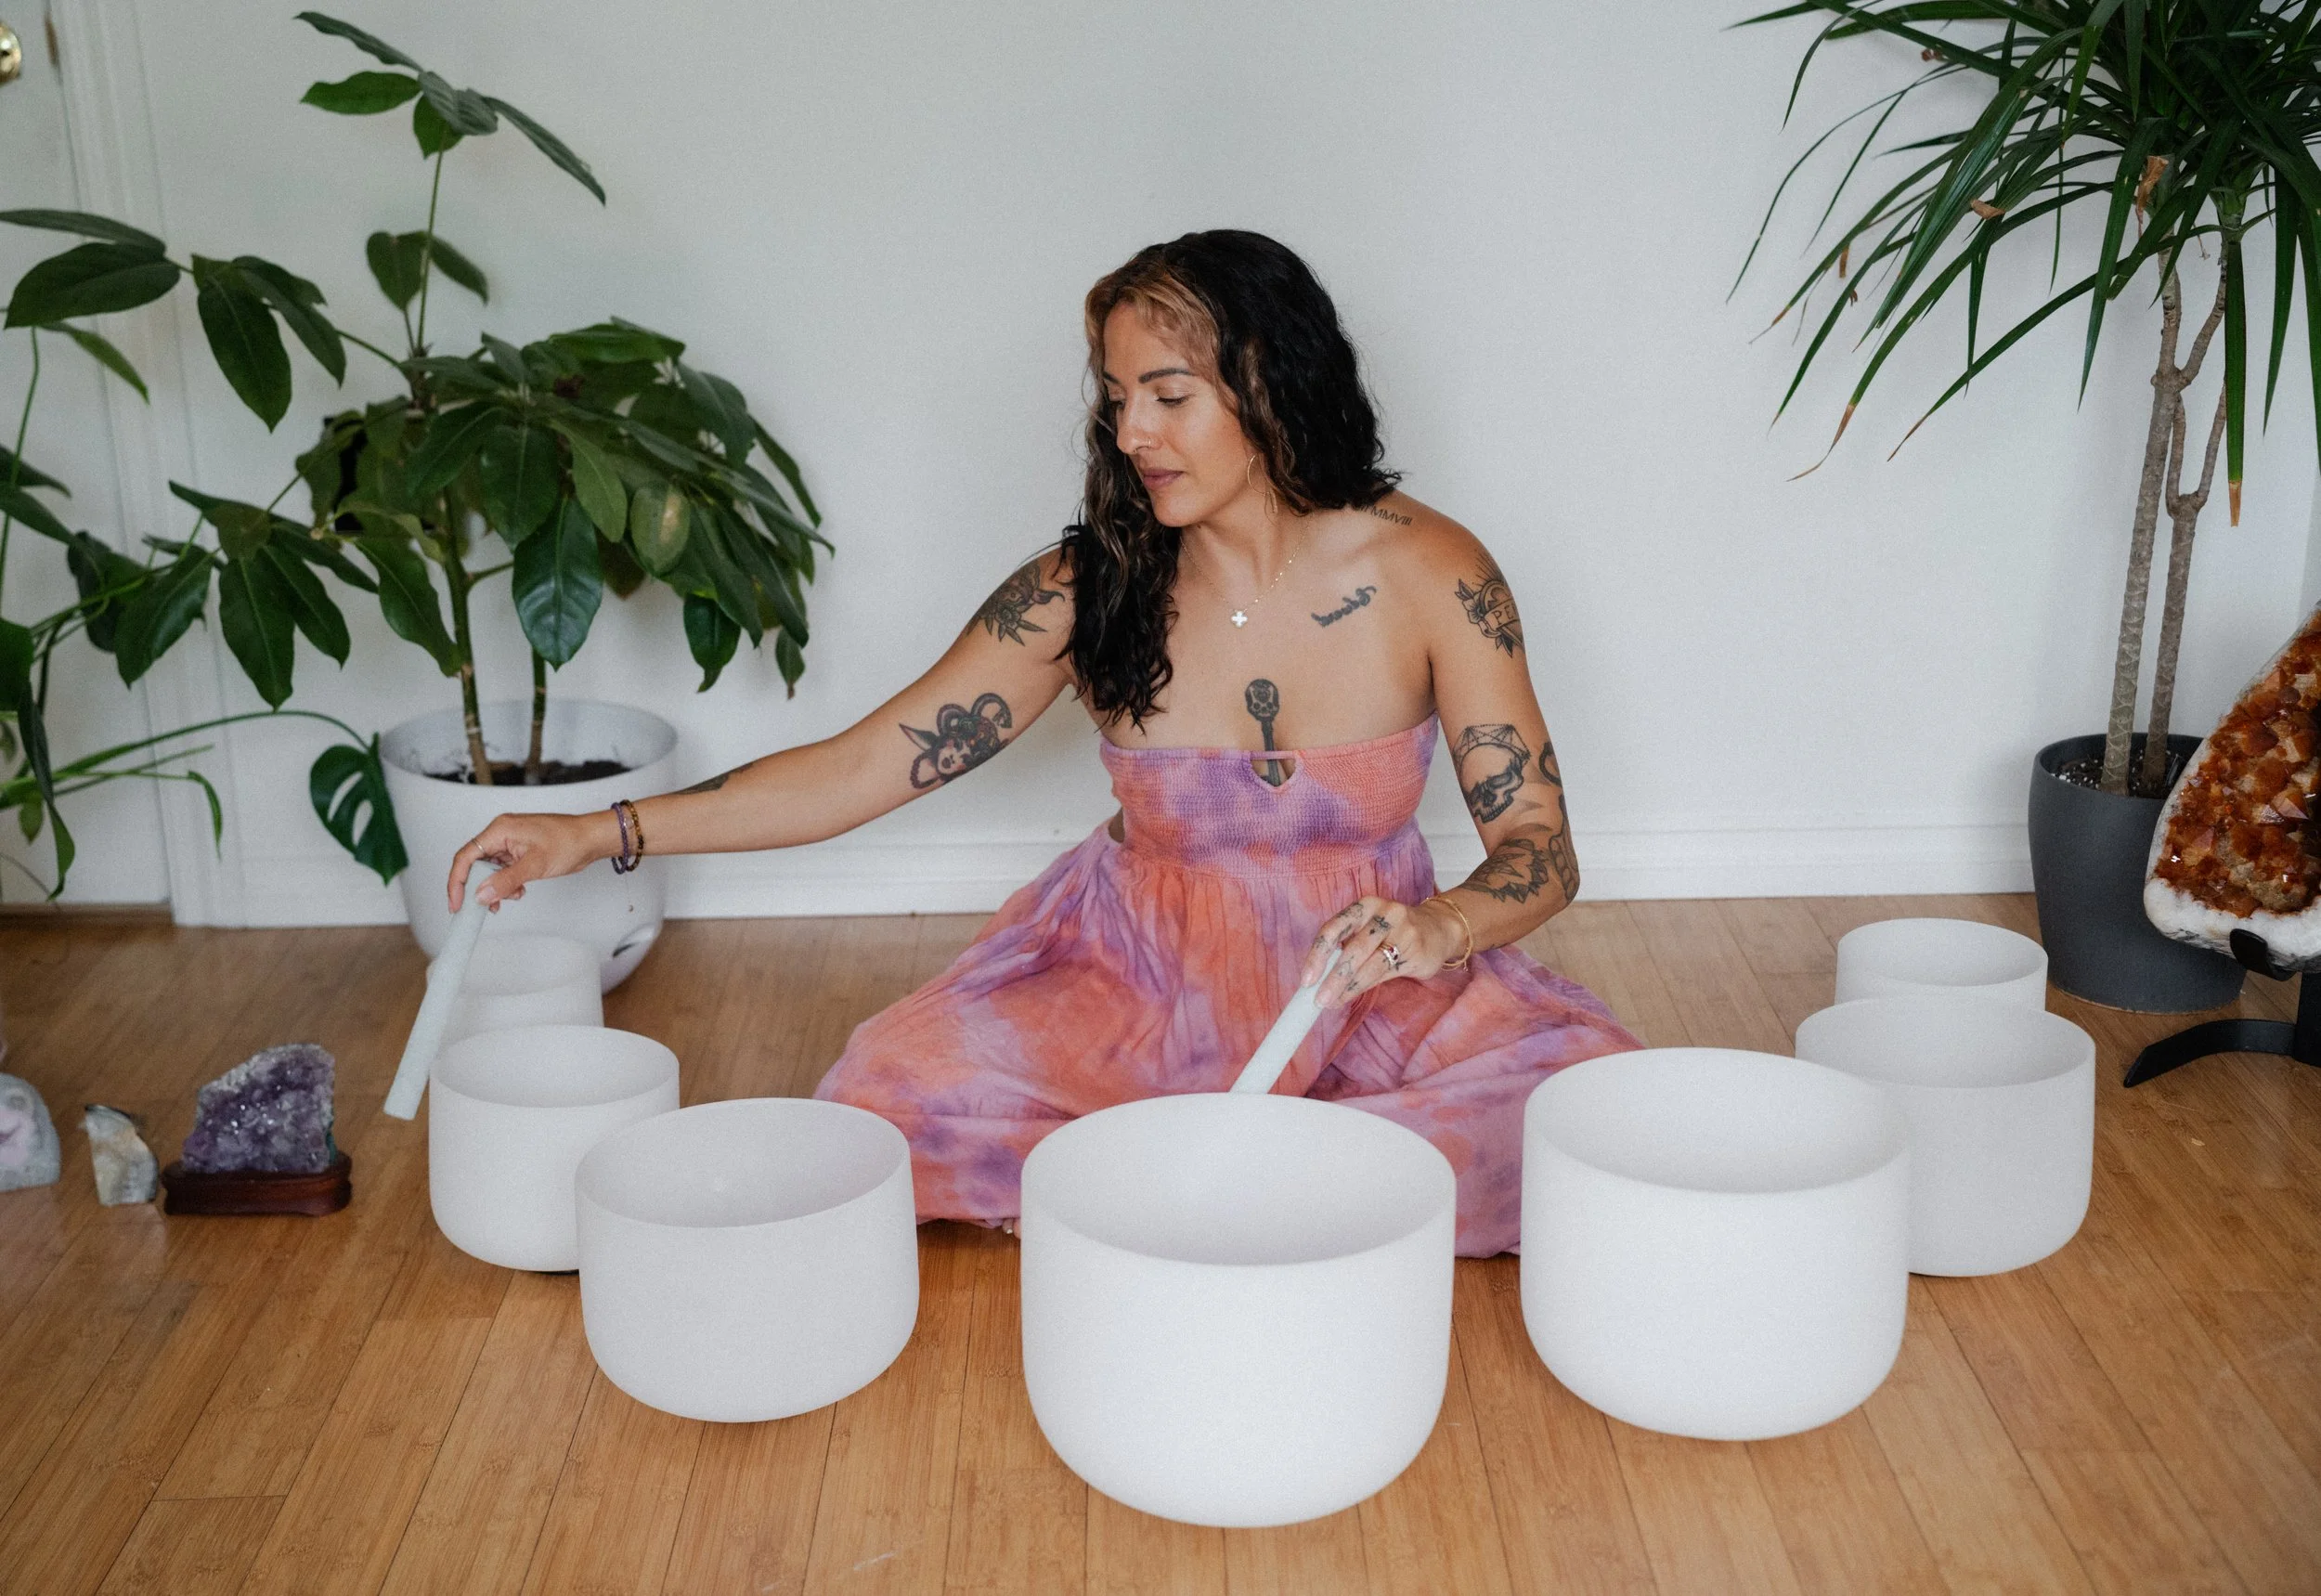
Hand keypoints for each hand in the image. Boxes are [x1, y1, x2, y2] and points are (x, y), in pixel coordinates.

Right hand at [448, 811, 611, 912]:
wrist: (591, 839)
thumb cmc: (569, 842)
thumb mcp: (535, 865)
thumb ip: (506, 881)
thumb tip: (481, 895)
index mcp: (499, 829)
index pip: (466, 856)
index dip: (457, 882)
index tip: (457, 904)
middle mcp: (501, 834)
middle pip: (475, 864)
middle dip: (479, 887)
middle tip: (485, 906)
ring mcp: (510, 842)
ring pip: (490, 870)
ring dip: (496, 888)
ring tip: (510, 897)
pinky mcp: (519, 852)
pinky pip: (503, 871)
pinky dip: (507, 884)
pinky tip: (519, 891)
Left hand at [1299, 895, 1462, 1007]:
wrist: (1439, 928)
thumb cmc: (1393, 931)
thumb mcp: (1368, 927)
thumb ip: (1346, 944)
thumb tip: (1317, 976)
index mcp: (1365, 905)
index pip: (1335, 927)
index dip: (1318, 954)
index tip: (1307, 979)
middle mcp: (1384, 913)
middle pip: (1353, 949)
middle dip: (1333, 977)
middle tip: (1318, 999)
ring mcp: (1403, 931)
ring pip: (1369, 964)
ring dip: (1347, 986)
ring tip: (1331, 1001)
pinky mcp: (1416, 951)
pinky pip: (1384, 973)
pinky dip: (1363, 987)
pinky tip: (1349, 996)